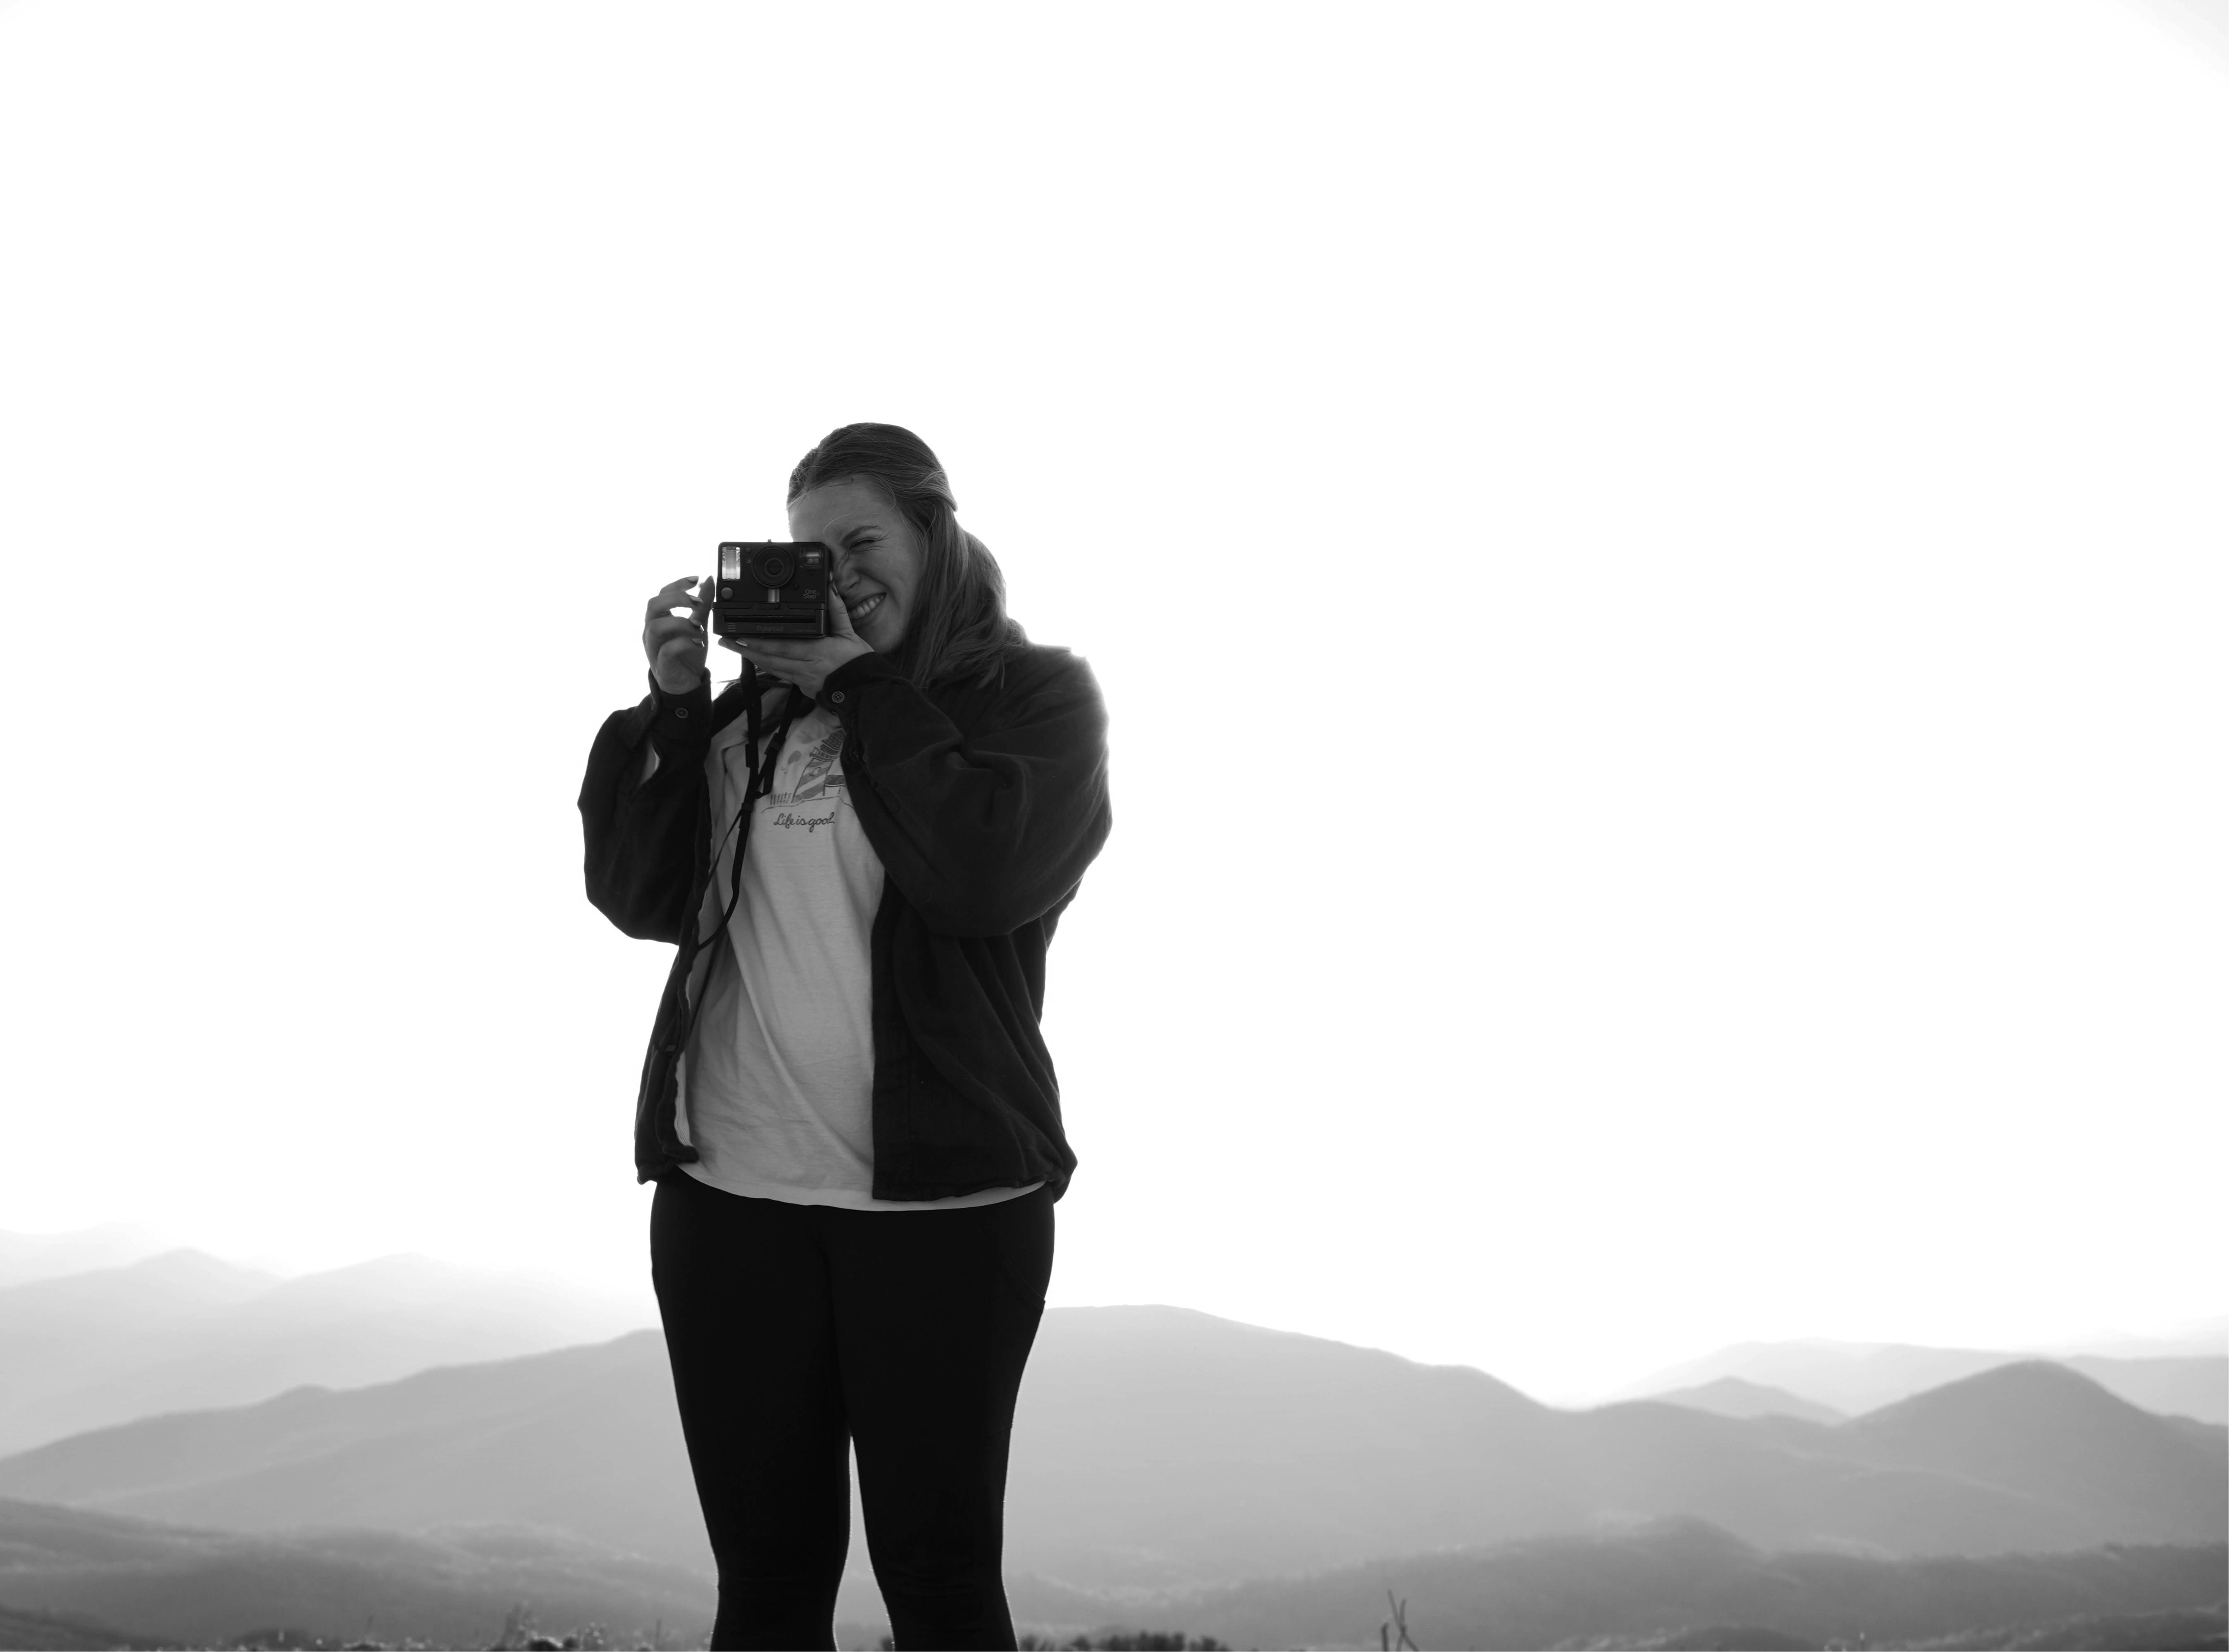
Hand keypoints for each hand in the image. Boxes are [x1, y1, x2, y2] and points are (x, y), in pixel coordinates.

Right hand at [642, 575, 708, 694]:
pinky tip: (698, 643)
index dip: (676, 585)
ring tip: (700, 627)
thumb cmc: (688, 654)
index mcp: (659, 619)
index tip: (696, 579)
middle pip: (653, 605)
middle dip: (676, 599)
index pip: (661, 594)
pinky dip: (683, 643)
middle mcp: (652, 631)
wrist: (686, 684)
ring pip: (656, 627)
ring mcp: (653, 648)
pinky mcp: (661, 665)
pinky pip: (666, 650)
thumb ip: (702, 605)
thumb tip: (708, 580)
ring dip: (681, 622)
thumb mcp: (698, 626)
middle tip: (698, 602)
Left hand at [721, 580, 874, 701]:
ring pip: (771, 668)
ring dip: (751, 658)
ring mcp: (802, 680)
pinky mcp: (803, 688)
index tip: (740, 636)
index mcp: (816, 651)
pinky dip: (767, 667)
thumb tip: (830, 588)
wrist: (866, 690)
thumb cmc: (859, 663)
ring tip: (734, 648)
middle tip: (725, 641)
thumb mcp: (850, 634)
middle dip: (745, 650)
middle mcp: (805, 667)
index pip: (781, 646)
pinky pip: (782, 676)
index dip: (758, 642)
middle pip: (769, 659)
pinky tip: (757, 660)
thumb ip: (837, 610)